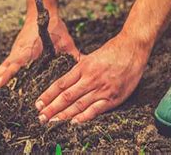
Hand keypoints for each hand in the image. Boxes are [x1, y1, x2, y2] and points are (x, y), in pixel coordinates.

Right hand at [0, 15, 79, 88]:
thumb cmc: (54, 25)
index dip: (8, 74)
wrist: (41, 11)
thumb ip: (74, 54)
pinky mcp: (17, 49)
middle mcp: (20, 50)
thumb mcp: (66, 40)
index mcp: (30, 49)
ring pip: (5, 64)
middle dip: (0, 77)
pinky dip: (1, 69)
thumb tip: (86, 64)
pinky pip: (7, 62)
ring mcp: (17, 50)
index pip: (16, 63)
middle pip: (7, 66)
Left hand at [35, 33, 150, 123]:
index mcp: (82, 68)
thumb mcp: (91, 57)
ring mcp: (102, 89)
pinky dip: (85, 117)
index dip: (48, 95)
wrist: (132, 49)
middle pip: (66, 96)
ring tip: (52, 121)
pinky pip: (96, 109)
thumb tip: (67, 79)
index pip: (60, 84)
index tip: (38, 103)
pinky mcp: (113, 97)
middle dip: (52, 108)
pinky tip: (74, 122)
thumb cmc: (111, 51)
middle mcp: (89, 79)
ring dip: (64, 115)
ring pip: (79, 104)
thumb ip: (79, 69)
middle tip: (41, 117)